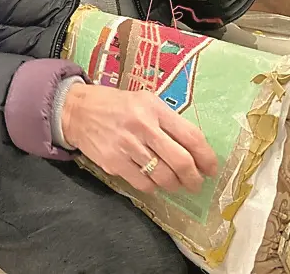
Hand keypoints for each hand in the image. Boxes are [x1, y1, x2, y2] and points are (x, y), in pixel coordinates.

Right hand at [62, 83, 217, 194]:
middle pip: (181, 162)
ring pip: (163, 177)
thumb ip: (167, 120)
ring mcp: (127, 146)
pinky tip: (152, 181)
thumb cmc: (117, 105)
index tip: (211, 168)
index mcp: (154, 108)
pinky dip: (153, 187)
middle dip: (194, 178)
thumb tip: (194, 148)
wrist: (78, 111)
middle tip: (196, 183)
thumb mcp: (144, 101)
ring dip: (174, 185)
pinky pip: (143, 184)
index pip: (191, 136)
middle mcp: (143, 126)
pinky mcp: (114, 162)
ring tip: (175, 183)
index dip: (206, 157)